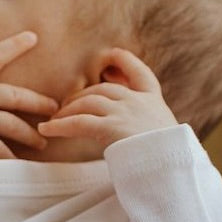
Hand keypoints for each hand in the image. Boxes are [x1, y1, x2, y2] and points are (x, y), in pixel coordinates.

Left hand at [37, 48, 176, 147]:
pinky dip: (60, 126)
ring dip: (68, 111)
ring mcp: (125, 112)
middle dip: (82, 96)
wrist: (174, 167)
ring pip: (88, 102)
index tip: (112, 54)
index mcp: (154, 102)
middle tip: (66, 106)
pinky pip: (79, 123)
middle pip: (103, 89)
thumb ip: (148, 128)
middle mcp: (139, 102)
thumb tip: (134, 134)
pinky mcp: (112, 127)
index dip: (125, 61)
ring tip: (53, 121)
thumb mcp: (165, 136)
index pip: (141, 74)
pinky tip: (47, 130)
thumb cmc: (168, 159)